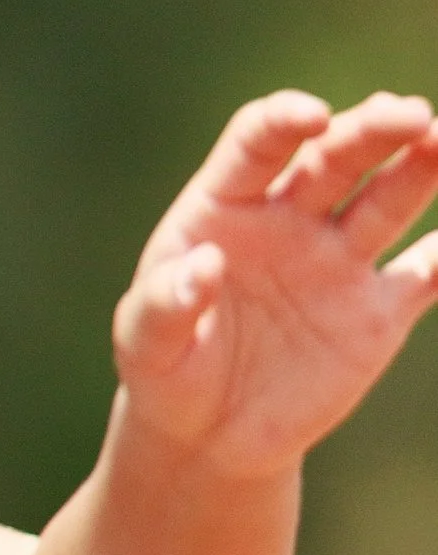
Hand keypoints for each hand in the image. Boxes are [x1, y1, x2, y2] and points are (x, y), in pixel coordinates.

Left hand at [114, 90, 437, 482]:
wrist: (205, 437)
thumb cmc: (163, 372)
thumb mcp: (145, 342)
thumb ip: (164, 303)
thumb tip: (202, 266)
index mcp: (227, 206)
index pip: (258, 143)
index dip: (284, 120)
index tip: (313, 118)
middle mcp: (290, 218)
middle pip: (337, 157)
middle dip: (375, 130)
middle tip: (412, 117)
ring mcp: (338, 261)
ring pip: (389, 198)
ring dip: (422, 167)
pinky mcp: (377, 312)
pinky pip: (426, 274)